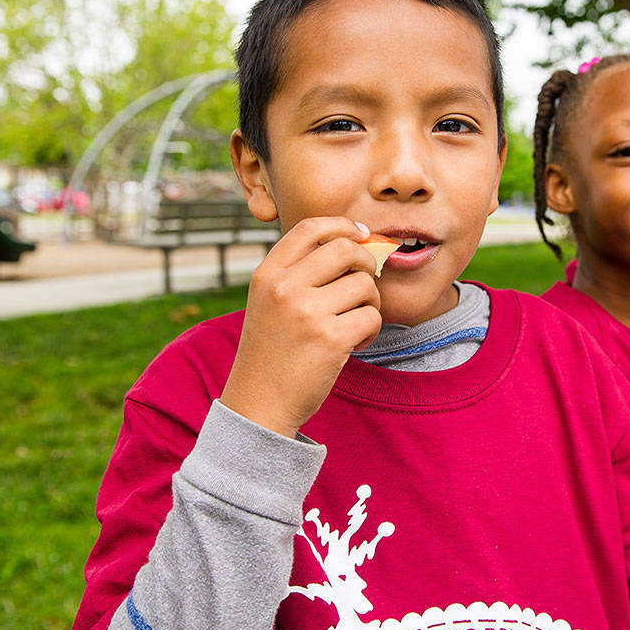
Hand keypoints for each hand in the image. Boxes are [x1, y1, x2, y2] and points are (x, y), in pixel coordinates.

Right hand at [220, 217, 381, 437]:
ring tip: (353, 324)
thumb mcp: (268, 302)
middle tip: (363, 287)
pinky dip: (370, 331)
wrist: (258, 403)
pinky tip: (353, 343)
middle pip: (345, 250)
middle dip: (366, 264)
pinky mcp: (330, 338)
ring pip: (364, 285)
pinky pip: (371, 317)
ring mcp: (306, 312)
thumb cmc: (272, 352)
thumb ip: (298, 273)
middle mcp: (284, 287)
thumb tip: (353, 244)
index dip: (342, 225)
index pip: (310, 228)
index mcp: (267, 274)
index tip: (361, 234)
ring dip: (369, 304)